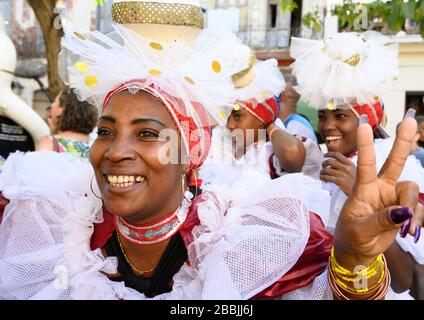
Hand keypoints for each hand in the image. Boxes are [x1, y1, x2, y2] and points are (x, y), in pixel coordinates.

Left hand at [320, 152, 355, 194]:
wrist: (362, 192)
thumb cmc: (357, 182)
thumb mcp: (354, 171)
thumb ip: (345, 166)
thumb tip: (333, 165)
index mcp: (350, 164)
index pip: (337, 155)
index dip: (329, 154)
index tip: (325, 155)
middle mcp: (345, 168)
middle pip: (330, 161)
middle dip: (324, 163)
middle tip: (323, 166)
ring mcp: (342, 174)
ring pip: (327, 170)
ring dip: (322, 171)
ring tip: (321, 173)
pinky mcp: (339, 181)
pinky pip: (327, 177)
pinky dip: (322, 177)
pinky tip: (322, 178)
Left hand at [334, 115, 421, 269]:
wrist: (359, 249)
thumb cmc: (352, 235)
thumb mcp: (359, 230)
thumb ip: (380, 220)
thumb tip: (402, 211)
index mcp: (362, 188)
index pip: (364, 164)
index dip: (365, 145)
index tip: (363, 124)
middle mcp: (379, 188)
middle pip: (394, 162)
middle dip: (403, 142)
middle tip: (411, 119)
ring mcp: (393, 197)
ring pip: (411, 190)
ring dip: (413, 207)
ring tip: (407, 228)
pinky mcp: (403, 209)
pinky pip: (418, 209)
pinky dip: (417, 220)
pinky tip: (410, 232)